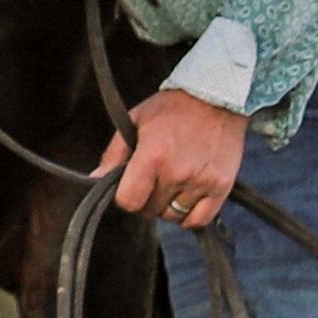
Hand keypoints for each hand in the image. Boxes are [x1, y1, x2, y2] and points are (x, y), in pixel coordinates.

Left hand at [113, 88, 250, 230]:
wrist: (217, 97)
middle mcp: (177, 172)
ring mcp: (201, 182)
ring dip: (167, 207)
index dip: (125, 197)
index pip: (129, 201)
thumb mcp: (136, 121)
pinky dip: (189, 216)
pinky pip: (199, 220)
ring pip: (173, 217)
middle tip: (152, 181)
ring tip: (171, 185)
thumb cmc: (172, 108)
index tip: (130, 186)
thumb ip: (114, 154)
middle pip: (150, 210)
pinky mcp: (221, 187)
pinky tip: (186, 198)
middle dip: (146, 199)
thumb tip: (96, 179)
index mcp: (153, 155)